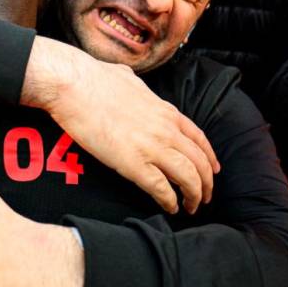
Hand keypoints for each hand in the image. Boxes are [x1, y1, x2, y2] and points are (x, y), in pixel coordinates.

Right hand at [21, 36, 218, 214]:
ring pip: (188, 178)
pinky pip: (161, 189)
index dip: (209, 157)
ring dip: (193, 196)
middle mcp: (166, 130)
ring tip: (191, 207)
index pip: (199, 139)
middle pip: (199, 162)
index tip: (213, 170)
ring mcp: (152, 147)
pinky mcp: (133, 164)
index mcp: (165, 111)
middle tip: (205, 197)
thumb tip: (132, 85)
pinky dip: (170, 202)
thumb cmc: (95, 78)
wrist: (74, 86)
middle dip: (206, 183)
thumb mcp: (128, 78)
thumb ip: (138, 88)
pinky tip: (170, 208)